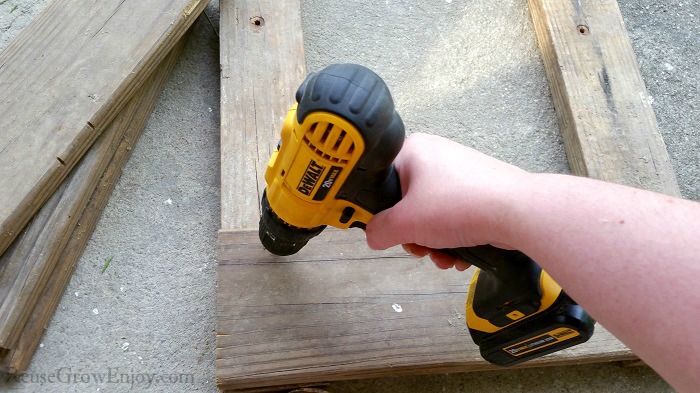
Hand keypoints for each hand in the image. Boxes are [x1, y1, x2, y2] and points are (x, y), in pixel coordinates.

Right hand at [365, 133, 526, 268]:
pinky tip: (459, 255)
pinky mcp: (477, 191)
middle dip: (413, 235)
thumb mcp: (406, 222)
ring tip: (443, 256)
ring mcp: (459, 174)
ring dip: (433, 243)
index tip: (385, 231)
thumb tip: (373, 236)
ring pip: (431, 216)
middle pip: (407, 204)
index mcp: (412, 151)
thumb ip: (379, 230)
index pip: (381, 181)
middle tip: (419, 247)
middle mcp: (435, 157)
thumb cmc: (462, 205)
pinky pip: (454, 218)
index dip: (382, 212)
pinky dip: (453, 240)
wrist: (517, 212)